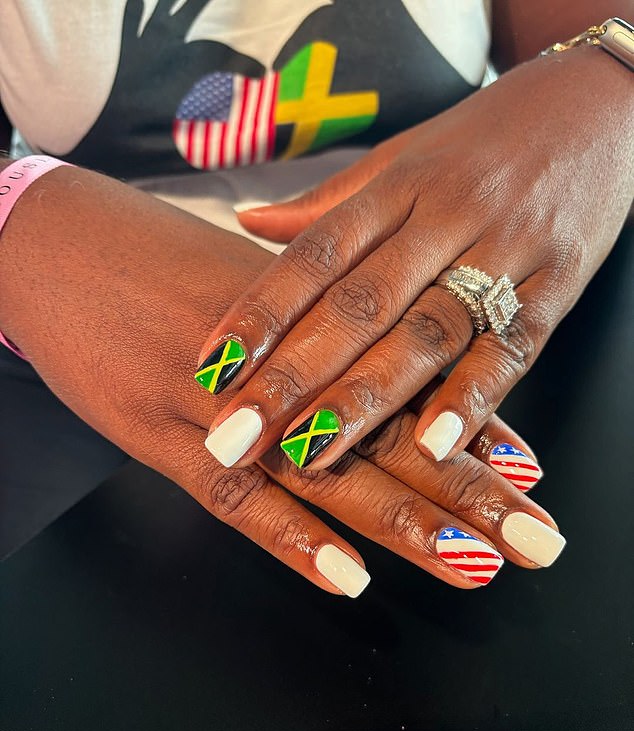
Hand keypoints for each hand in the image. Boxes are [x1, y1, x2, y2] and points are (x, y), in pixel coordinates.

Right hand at [0, 166, 562, 599]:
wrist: (60, 246)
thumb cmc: (161, 265)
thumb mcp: (251, 285)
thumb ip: (315, 324)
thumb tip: (374, 358)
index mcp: (309, 318)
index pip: (405, 380)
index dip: (470, 428)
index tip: (529, 473)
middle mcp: (278, 360)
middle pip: (388, 431)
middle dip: (469, 489)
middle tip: (538, 538)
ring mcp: (220, 402)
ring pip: (327, 470)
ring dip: (405, 519)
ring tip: (473, 563)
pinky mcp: (158, 435)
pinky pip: (235, 495)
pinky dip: (293, 537)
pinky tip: (347, 576)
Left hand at [198, 45, 633, 470]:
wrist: (599, 106)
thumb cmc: (484, 140)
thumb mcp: (402, 158)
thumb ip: (328, 204)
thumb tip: (247, 223)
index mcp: (397, 186)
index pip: (314, 255)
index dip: (259, 314)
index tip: (212, 369)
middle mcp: (443, 218)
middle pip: (356, 306)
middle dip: (291, 378)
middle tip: (237, 435)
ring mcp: (503, 251)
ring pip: (424, 333)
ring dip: (365, 400)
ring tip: (310, 453)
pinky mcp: (557, 285)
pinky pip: (511, 347)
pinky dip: (475, 398)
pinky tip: (436, 447)